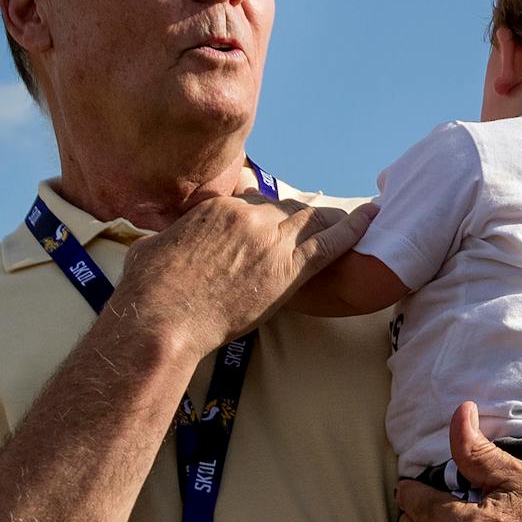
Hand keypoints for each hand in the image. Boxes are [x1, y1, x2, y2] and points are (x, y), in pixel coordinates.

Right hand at [116, 194, 374, 354]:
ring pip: (310, 218)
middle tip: (310, 225)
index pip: (252, 203)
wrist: (163, 319)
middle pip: (284, 208)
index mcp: (218, 208)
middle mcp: (248, 216)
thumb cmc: (148, 291)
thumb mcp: (153, 248)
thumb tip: (160, 241)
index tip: (268, 223)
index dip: (262, 214)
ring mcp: (271, 240)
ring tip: (348, 217)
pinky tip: (373, 218)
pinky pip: (332, 241)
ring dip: (328, 219)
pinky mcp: (290, 268)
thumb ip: (169, 237)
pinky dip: (354, 228)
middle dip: (296, 217)